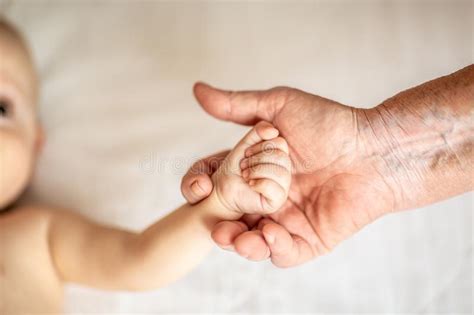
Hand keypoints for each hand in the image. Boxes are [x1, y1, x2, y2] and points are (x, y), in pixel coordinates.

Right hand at [182, 83, 395, 266]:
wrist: (375, 149)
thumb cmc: (328, 124)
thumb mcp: (278, 108)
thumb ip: (236, 105)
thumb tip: (197, 90)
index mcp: (250, 169)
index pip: (213, 180)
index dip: (198, 185)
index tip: (198, 187)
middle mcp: (261, 196)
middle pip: (225, 216)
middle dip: (212, 223)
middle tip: (212, 223)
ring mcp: (283, 220)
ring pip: (249, 240)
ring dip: (237, 243)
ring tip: (236, 237)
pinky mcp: (306, 240)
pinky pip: (282, 253)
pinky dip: (272, 248)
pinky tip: (271, 234)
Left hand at [205, 121, 290, 219]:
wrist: (223, 188)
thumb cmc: (235, 168)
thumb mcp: (246, 144)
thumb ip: (259, 131)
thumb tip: (273, 131)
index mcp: (280, 156)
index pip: (281, 143)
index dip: (261, 146)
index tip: (247, 154)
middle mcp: (285, 171)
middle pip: (281, 157)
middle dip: (257, 159)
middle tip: (244, 166)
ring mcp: (283, 187)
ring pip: (280, 172)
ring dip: (256, 171)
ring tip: (246, 175)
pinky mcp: (277, 201)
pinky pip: (274, 188)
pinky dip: (258, 183)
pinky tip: (251, 185)